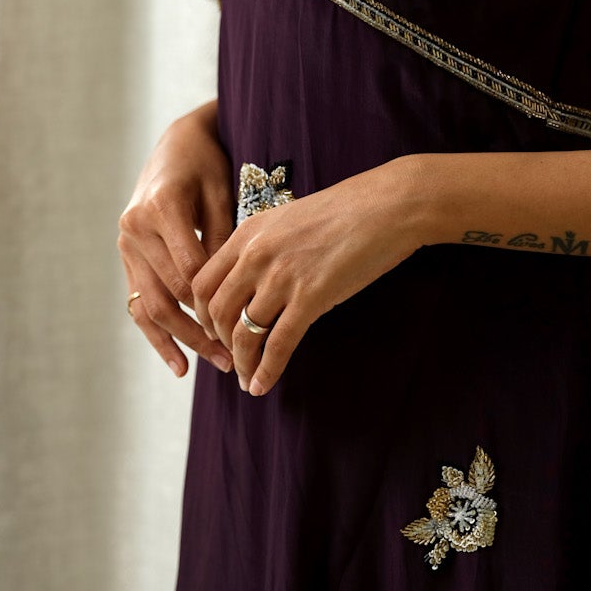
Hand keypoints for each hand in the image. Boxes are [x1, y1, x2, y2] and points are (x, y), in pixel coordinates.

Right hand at [117, 104, 236, 378]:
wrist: (176, 145)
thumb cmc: (208, 166)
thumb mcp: (223, 193)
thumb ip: (225, 240)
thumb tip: (237, 292)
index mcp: (161, 209)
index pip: (191, 270)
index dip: (217, 302)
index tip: (246, 325)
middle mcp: (136, 229)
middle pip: (169, 294)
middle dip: (201, 331)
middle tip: (232, 357)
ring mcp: (126, 244)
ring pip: (151, 305)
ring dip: (182, 340)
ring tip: (214, 363)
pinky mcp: (127, 256)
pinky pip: (139, 303)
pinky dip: (157, 336)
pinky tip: (179, 364)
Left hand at [190, 157, 425, 395]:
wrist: (387, 205)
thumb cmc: (346, 211)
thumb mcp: (289, 219)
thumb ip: (264, 246)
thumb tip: (252, 279)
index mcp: (248, 233)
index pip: (203, 282)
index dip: (202, 314)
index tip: (213, 330)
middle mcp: (256, 255)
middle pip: (216, 311)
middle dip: (219, 341)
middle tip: (230, 357)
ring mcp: (282, 277)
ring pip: (243, 333)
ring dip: (241, 363)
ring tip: (245, 379)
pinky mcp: (311, 297)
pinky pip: (278, 344)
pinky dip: (266, 371)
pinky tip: (262, 386)